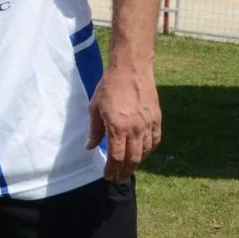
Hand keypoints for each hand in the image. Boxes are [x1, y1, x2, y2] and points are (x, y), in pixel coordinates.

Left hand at [86, 63, 161, 181]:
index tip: (108, 176)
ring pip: (146, 152)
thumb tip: (90, 147)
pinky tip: (144, 152)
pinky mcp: (157, 119)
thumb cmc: (108, 86)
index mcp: (118, 127)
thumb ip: (94, 130)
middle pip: (133, 159)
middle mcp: (136, 130)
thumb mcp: (95, 108)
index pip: (117, 157)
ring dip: (137, 162)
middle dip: (125, 172)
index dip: (112, 170)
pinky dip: (150, 150)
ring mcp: (149, 125)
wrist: (131, 69)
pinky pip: (155, 140)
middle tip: (119, 179)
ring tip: (129, 167)